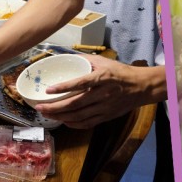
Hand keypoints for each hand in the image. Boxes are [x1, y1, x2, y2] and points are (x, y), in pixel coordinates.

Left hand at [34, 55, 163, 128]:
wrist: (141, 87)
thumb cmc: (121, 72)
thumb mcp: (104, 61)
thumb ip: (85, 60)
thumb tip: (67, 57)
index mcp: (102, 78)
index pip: (80, 84)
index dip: (63, 88)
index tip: (49, 90)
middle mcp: (103, 94)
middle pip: (75, 104)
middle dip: (55, 107)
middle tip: (40, 107)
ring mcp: (104, 107)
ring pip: (79, 116)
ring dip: (60, 116)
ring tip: (47, 114)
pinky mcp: (106, 116)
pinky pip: (87, 123)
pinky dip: (73, 124)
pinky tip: (63, 121)